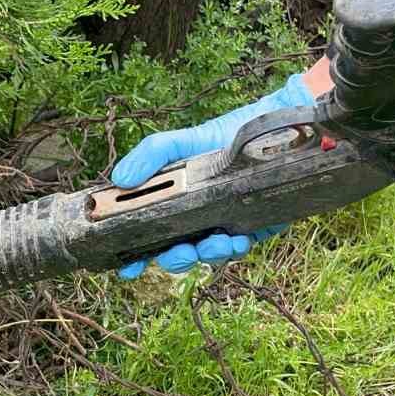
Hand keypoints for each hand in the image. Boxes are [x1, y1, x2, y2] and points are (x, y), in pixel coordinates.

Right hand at [111, 73, 316, 278]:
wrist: (274, 127)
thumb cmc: (225, 133)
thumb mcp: (184, 141)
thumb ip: (153, 154)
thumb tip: (120, 179)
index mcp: (175, 201)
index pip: (151, 234)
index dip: (137, 255)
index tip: (129, 268)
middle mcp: (197, 217)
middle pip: (178, 252)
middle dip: (177, 260)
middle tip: (182, 252)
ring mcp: (224, 223)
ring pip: (209, 255)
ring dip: (209, 255)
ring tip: (217, 242)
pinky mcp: (254, 227)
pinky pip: (240, 249)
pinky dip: (236, 249)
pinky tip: (238, 239)